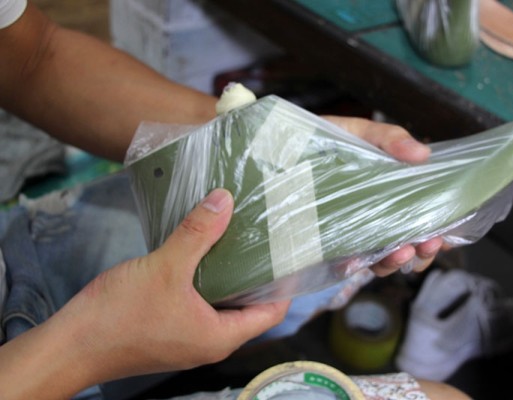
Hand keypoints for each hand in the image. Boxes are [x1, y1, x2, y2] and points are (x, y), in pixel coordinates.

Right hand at [0, 189, 288, 398]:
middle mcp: (210, 341)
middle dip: (258, 275)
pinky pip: (199, 304)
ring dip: (229, 275)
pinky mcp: (169, 330)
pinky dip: (206, 281)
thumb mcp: (165, 267)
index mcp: (221, 335)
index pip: (271, 312)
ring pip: (222, 304)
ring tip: (236, 239)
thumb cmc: (120, 315)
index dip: (285, 285)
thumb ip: (197, 233)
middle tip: (265, 239)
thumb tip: (225, 200)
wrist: (70, 346)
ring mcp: (188, 338)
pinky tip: (200, 253)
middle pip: (249, 307)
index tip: (291, 254)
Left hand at [323, 116, 444, 276]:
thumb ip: (389, 139)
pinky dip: (354, 265)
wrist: (279, 148)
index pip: (424, 218)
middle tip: (427, 244)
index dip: (440, 231)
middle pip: (408, 244)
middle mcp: (375, 217)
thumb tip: (422, 153)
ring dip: (395, 260)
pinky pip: (345, 262)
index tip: (448, 236)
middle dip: (422, 250)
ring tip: (400, 250)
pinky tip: (356, 261)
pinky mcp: (326, 243)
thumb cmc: (322, 140)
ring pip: (382, 258)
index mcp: (390, 193)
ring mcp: (352, 232)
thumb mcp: (359, 133)